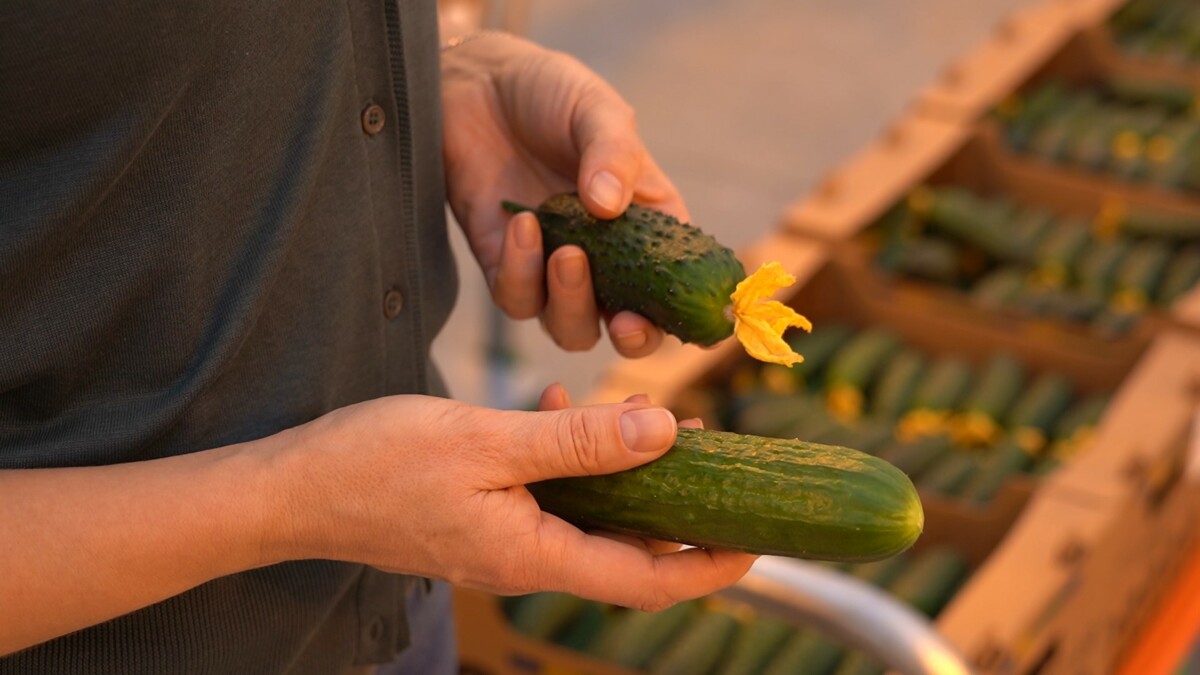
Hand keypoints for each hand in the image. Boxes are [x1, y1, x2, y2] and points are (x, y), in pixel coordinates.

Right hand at [275, 385, 755, 609]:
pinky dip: (569, 458)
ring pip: (590, 517)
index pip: (648, 579)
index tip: (759, 535)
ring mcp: (503, 540)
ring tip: (655, 426)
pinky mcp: (484, 517)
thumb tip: (665, 432)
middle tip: (722, 460)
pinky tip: (558, 408)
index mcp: (533, 554)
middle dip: (681, 512)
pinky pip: (546, 495)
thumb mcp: (487, 440)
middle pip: (629, 551)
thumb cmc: (377, 464)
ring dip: (627, 477)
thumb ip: (578, 442)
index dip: (712, 565)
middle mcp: (526, 559)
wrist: (294, 488)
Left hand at [441, 33, 687, 357]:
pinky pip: (517, 299)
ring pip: (571, 327)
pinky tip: (521, 225)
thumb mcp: (595, 110)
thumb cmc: (551, 93)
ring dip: (571, 303)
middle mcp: (607, 258)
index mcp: (649, 225)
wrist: (477, 85)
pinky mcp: (505, 266)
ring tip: (566, 251)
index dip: (679, 316)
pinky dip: (521, 274)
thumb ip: (611, 154)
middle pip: (628, 328)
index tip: (670, 316)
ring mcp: (555, 268)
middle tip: (622, 319)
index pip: (677, 287)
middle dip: (631, 337)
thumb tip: (608, 207)